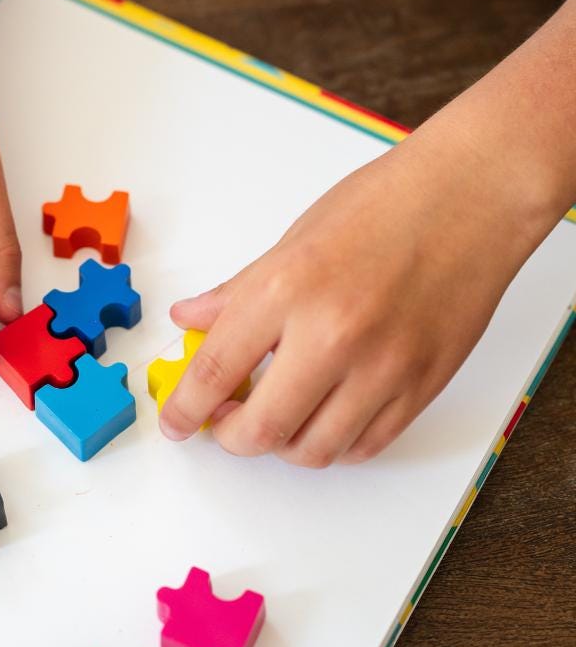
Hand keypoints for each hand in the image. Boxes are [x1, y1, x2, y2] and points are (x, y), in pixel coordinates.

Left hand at [158, 131, 543, 466]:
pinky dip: (333, 444)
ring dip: (281, 446)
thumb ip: (236, 293)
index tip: (175, 422)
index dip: (184, 408)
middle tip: (223, 424)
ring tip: (274, 419)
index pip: (215, 372)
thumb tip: (189, 319)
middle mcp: (333, 335)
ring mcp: (383, 367)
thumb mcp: (291, 241)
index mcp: (286, 289)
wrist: (472, 196)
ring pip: (314, 450)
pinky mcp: (423, 385)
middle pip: (261, 430)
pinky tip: (322, 418)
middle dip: (229, 438)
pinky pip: (365, 445)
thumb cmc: (384, 205)